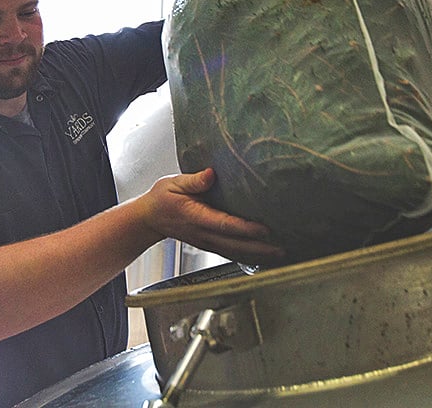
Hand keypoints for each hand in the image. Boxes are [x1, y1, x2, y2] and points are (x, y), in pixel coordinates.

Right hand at [139, 168, 285, 266]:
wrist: (148, 219)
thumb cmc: (162, 199)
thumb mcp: (174, 183)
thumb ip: (194, 180)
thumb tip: (211, 174)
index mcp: (196, 217)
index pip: (225, 224)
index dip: (245, 228)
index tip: (265, 229)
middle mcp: (203, 234)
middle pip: (235, 244)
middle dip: (260, 248)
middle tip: (282, 249)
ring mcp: (206, 243)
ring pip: (235, 253)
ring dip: (258, 255)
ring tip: (280, 255)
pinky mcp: (209, 245)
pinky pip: (231, 253)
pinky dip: (249, 257)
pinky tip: (263, 257)